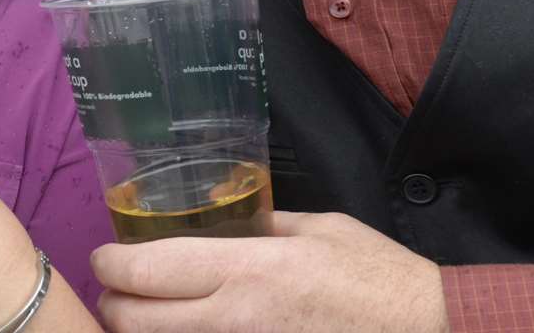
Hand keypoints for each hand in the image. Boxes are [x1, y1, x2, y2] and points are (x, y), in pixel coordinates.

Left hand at [92, 210, 448, 332]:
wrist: (429, 331)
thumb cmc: (378, 276)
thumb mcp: (318, 228)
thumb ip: (264, 222)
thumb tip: (226, 211)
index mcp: (249, 269)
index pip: (149, 270)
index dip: (110, 263)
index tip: (104, 255)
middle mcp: (236, 319)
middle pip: (136, 322)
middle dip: (113, 304)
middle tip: (116, 289)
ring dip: (143, 332)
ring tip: (145, 313)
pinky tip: (189, 329)